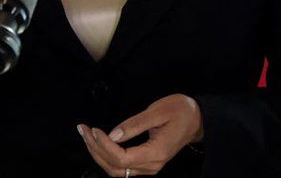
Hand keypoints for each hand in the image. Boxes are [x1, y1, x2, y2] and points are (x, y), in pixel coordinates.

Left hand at [78, 94, 203, 175]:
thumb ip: (135, 124)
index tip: (93, 129)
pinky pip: (122, 166)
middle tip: (83, 129)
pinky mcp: (146, 162)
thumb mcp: (158, 111)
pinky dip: (106, 156)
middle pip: (115, 167)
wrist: (197, 119)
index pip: (121, 158)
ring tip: (86, 135)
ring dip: (98, 154)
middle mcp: (152, 165)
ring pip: (116, 169)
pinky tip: (98, 143)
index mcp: (156, 152)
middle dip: (95, 149)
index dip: (103, 146)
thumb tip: (112, 135)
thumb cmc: (180, 110)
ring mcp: (149, 166)